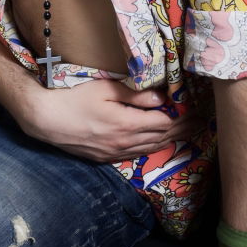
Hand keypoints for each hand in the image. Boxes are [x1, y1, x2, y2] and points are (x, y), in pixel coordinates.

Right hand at [15, 77, 203, 161]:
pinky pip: (135, 155)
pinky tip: (157, 144)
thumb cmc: (74, 98)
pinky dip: (151, 148)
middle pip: (161, 138)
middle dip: (182, 130)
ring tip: (185, 134)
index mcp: (126, 124)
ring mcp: (114, 152)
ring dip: (170, 141)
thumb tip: (162, 99)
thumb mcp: (105, 89)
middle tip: (200, 124)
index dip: (182, 118)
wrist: (46, 120)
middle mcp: (124, 142)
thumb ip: (135, 95)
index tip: (195, 111)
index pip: (163, 123)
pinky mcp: (105, 158)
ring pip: (150, 149)